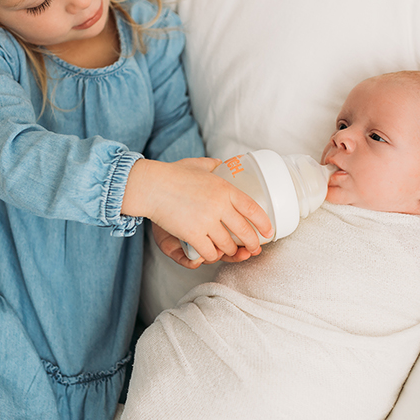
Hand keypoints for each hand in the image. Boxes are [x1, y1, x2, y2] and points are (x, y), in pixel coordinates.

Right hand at [123, 157, 272, 262]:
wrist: (151, 186)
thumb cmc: (172, 174)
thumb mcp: (198, 164)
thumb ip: (213, 165)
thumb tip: (222, 164)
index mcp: (224, 189)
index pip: (253, 208)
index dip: (264, 223)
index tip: (269, 231)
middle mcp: (219, 206)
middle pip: (244, 231)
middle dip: (252, 244)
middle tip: (253, 249)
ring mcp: (206, 222)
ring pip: (227, 245)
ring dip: (229, 251)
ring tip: (229, 251)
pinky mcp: (192, 234)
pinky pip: (209, 252)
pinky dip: (211, 256)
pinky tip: (211, 254)